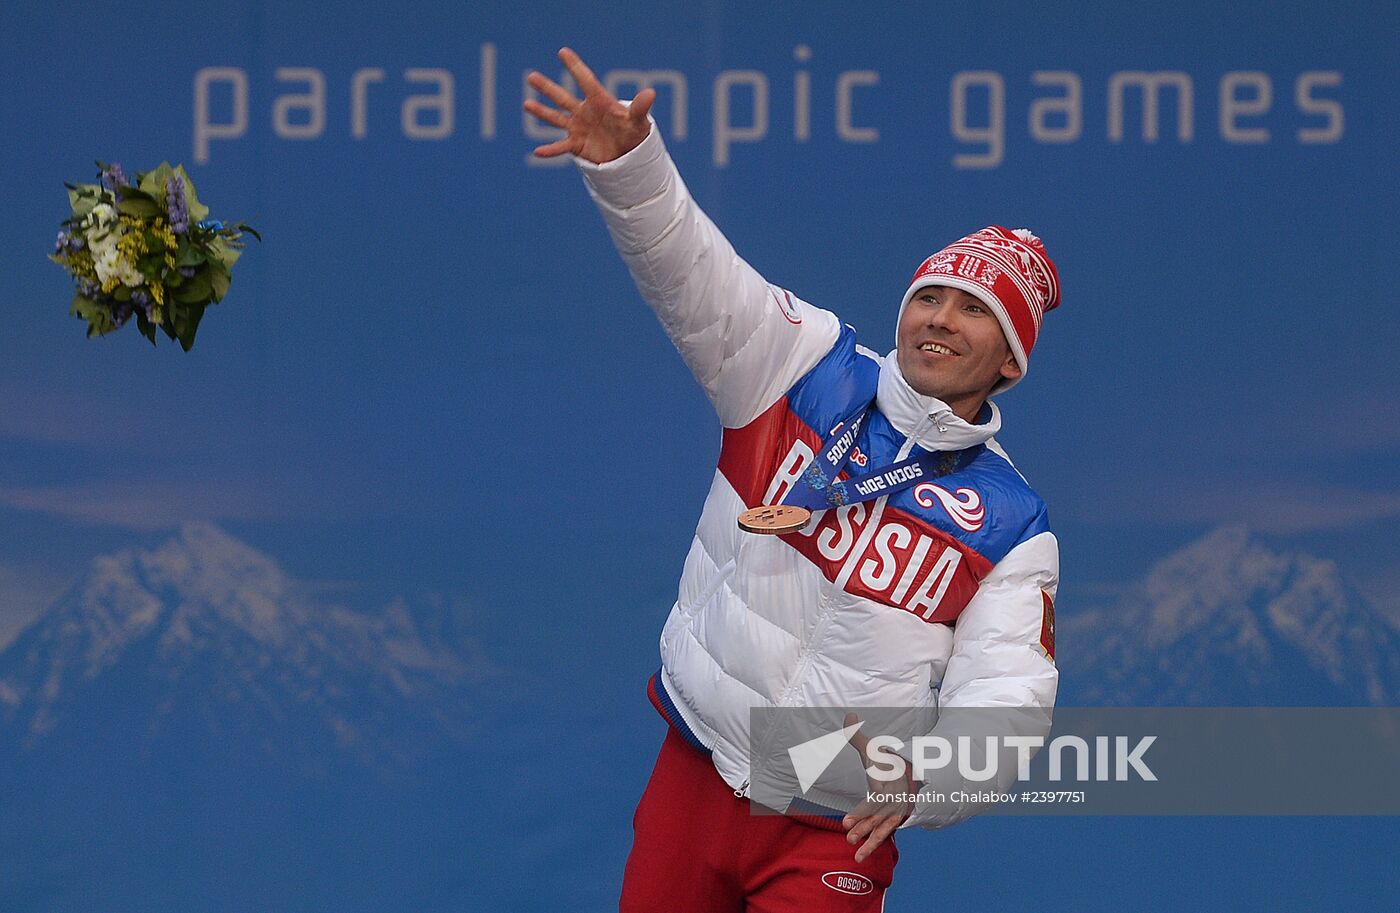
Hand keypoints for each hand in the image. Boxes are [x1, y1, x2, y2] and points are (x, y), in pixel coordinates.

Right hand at [523, 48, 656, 163]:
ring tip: (526, 104)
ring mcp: (578, 128)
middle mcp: (585, 112)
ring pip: (556, 118)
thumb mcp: (637, 121)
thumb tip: (650, 93)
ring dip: (542, 112)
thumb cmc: (633, 133)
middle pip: (563, 98)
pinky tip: (537, 151)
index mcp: (599, 101)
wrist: (629, 154)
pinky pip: (561, 147)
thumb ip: (640, 107)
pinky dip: (550, 150)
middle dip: (548, 88)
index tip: (563, 52)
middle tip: (531, 77)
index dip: (575, 67)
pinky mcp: (577, 145)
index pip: (586, 81)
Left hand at [841, 712, 914, 862]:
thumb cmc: (885, 762)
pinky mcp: (891, 822)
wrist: (910, 774)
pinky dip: (872, 846)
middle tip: (847, 837)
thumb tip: (847, 715)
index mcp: (887, 785)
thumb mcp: (873, 750)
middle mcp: (892, 802)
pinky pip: (882, 835)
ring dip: (869, 843)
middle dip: (864, 827)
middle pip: (877, 817)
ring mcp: (893, 813)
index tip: (846, 821)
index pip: (874, 800)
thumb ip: (857, 736)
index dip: (861, 811)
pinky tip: (860, 857)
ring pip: (881, 830)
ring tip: (855, 855)